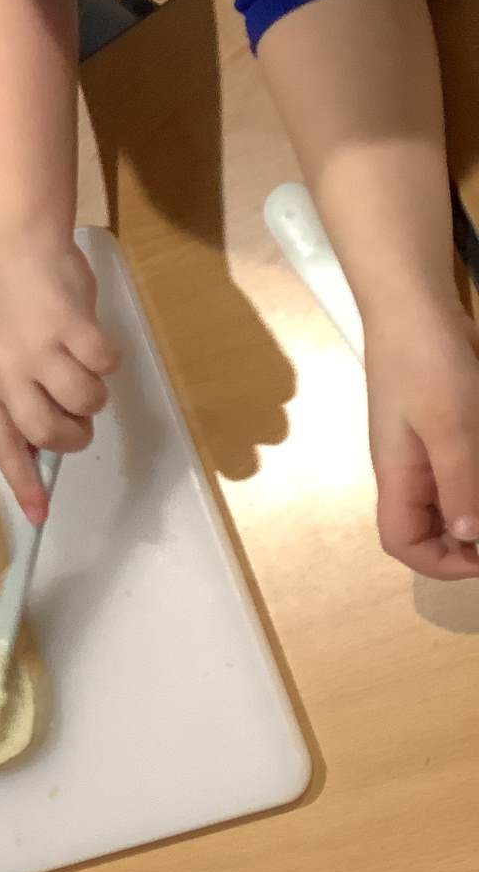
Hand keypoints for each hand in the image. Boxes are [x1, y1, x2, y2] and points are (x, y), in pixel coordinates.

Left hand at [0, 237, 118, 521]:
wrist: (14, 246)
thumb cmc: (9, 304)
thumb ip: (17, 394)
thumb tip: (48, 440)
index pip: (5, 445)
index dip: (25, 482)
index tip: (40, 516)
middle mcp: (8, 373)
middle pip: (49, 432)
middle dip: (75, 434)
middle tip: (79, 415)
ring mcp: (38, 350)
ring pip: (85, 401)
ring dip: (95, 394)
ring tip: (84, 369)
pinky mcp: (70, 326)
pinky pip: (104, 365)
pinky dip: (107, 358)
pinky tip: (91, 340)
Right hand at [365, 307, 478, 578]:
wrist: (415, 308)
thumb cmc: (427, 366)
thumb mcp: (451, 426)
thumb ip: (462, 483)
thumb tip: (472, 540)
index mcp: (400, 476)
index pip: (404, 543)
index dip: (443, 563)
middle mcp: (411, 471)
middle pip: (433, 528)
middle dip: (473, 539)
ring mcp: (429, 449)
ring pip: (458, 499)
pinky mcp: (449, 428)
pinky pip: (466, 469)